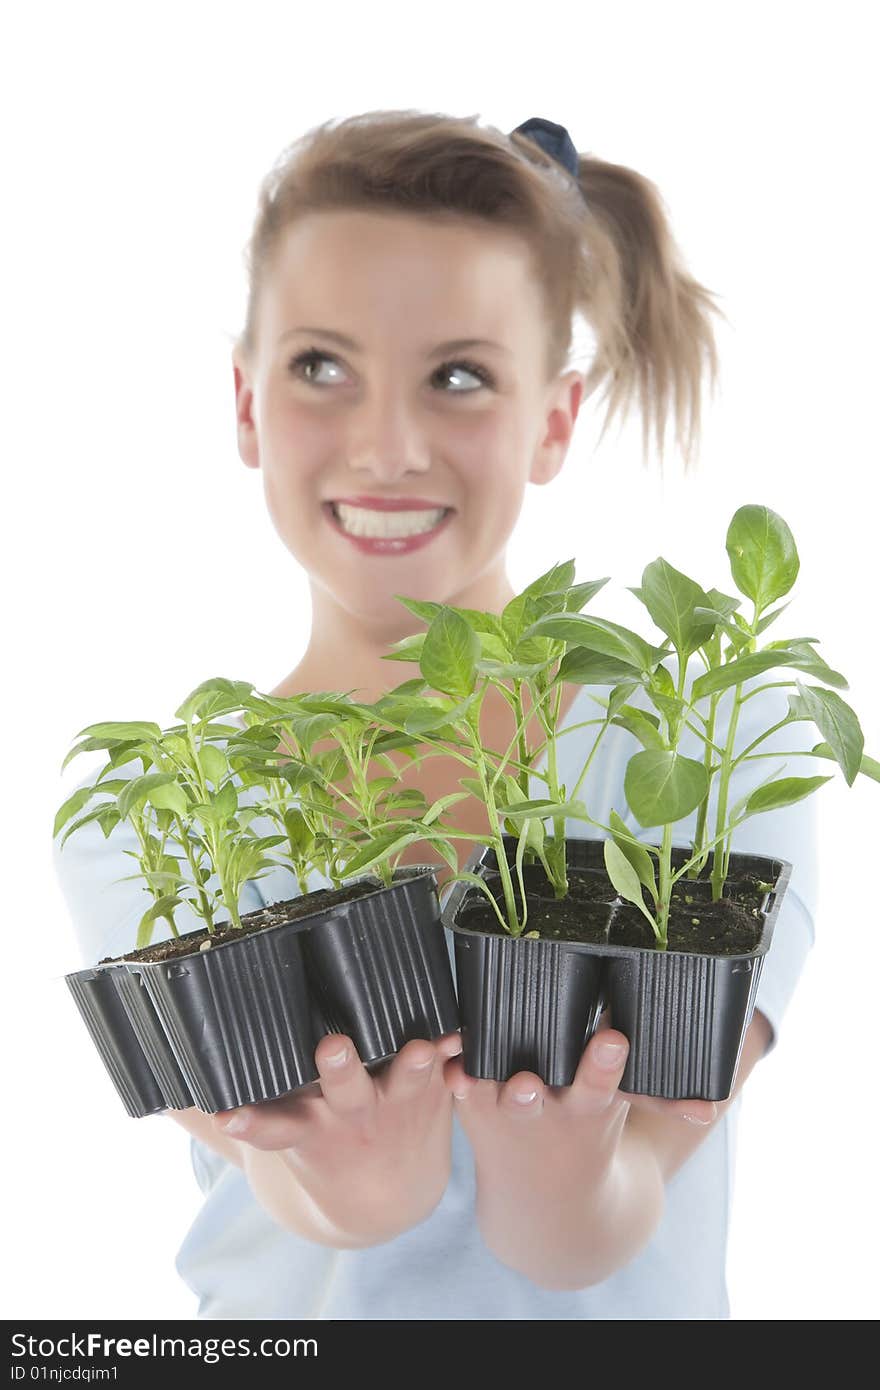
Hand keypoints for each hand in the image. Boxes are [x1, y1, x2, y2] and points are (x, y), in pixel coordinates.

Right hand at [212, 1030, 462, 1245]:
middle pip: (341, 1091)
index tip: (231, 1115)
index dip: (249, 1122)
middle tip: (333, 1048)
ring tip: (421, 1048)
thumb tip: (155, 1099)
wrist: (383, 1201)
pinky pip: (449, 1078)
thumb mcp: (279, 1135)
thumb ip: (233, 1115)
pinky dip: (461, 1061)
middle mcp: (346, 1116)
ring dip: (411, 1065)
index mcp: (303, 1127)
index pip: (269, 1127)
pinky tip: (467, 1040)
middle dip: (338, 1069)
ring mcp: (393, 1107)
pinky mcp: (432, 1096)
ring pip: (402, 1084)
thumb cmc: (318, 1144)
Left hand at [441, 1016, 715, 1285]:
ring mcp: (508, 1109)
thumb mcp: (632, 1114)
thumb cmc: (592, 1136)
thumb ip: (675, 1086)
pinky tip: (441, 1053)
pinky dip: (450, 1074)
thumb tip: (759, 1036)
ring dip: (510, 1086)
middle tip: (586, 1054)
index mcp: (592, 1106)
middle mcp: (553, 1108)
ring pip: (508, 1091)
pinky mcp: (470, 1104)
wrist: (549, 1210)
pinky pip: (458, 1085)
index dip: (609, 1061)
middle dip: (575, 1072)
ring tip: (518, 1080)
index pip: (606, 1079)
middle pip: (568, 1086)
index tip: (617, 1040)